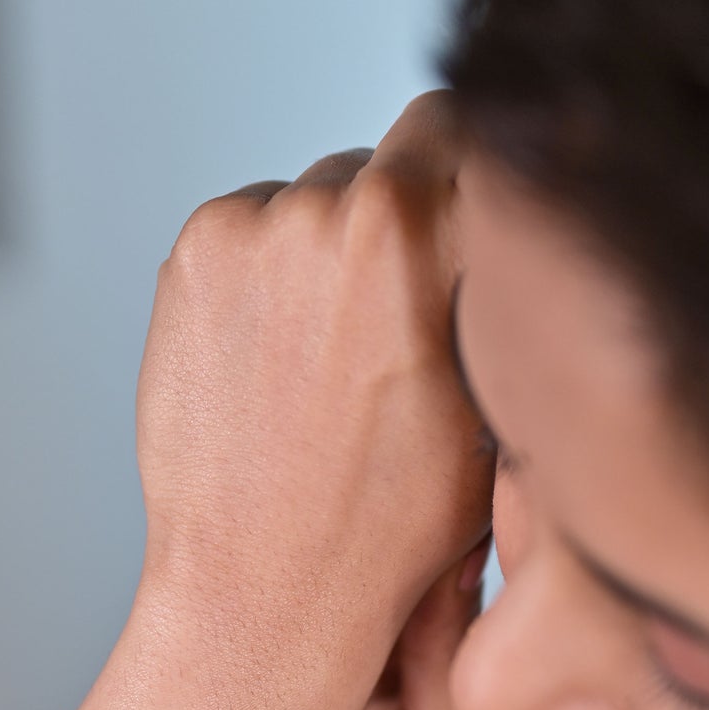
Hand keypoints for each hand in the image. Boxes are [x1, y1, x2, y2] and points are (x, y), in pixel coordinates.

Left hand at [134, 94, 493, 705]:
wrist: (268, 586)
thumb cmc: (396, 520)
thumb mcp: (497, 393)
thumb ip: (498, 279)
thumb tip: (517, 216)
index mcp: (411, 227)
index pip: (453, 123)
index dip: (465, 176)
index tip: (466, 225)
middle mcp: (320, 207)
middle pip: (378, 167)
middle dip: (395, 229)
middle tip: (395, 329)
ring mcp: (244, 230)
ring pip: (311, 202)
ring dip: (326, 253)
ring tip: (331, 362)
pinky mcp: (191, 257)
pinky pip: (252, 232)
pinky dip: (267, 277)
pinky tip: (282, 362)